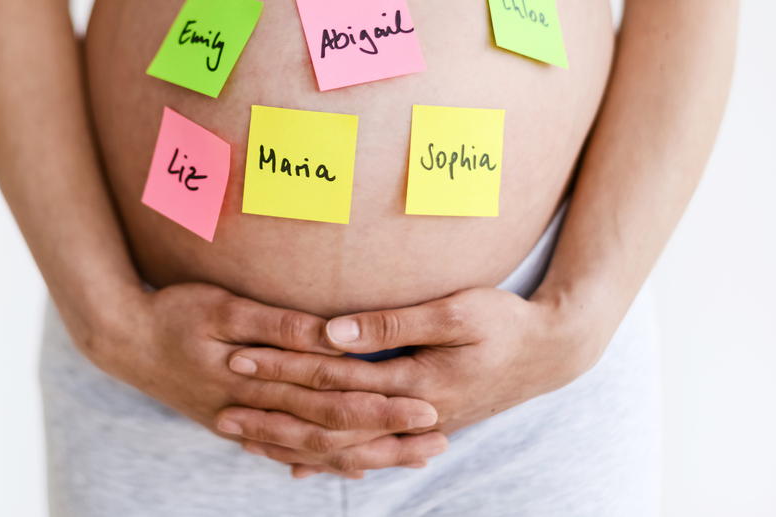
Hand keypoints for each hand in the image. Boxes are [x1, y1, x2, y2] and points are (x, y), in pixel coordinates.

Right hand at [90, 282, 447, 478]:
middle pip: (332, 429)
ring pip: (314, 448)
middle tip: (437, 437)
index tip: (424, 404)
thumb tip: (332, 335)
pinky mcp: (234, 426)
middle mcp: (256, 411)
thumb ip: (279, 326)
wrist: (121, 340)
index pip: (331, 395)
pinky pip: (286, 453)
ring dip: (365, 453)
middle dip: (387, 435)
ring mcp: (245, 424)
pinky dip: (320, 461)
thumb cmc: (174, 311)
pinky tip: (352, 467)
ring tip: (411, 455)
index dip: (379, 401)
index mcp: (257, 379)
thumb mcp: (223, 307)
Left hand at [218, 286, 597, 474]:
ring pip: (343, 445)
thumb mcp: (456, 312)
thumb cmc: (505, 322)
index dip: (284, 368)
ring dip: (293, 442)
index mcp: (414, 381)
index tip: (239, 356)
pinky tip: (299, 464)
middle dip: (274, 415)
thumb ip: (393, 323)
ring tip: (246, 441)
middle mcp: (410, 413)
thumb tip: (333, 332)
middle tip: (223, 411)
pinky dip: (330, 457)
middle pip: (328, 420)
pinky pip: (366, 451)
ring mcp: (415, 425)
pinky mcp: (420, 425)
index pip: (333, 378)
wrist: (552, 353)